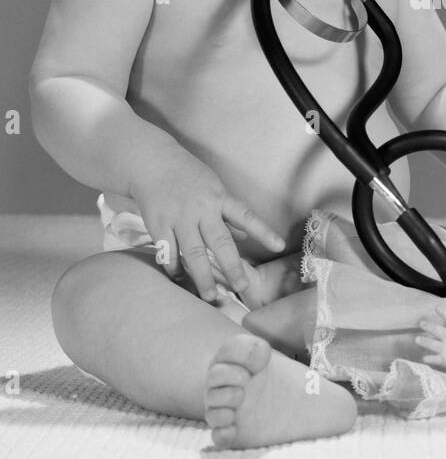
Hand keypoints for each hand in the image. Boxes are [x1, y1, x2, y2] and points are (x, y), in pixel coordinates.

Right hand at [129, 148, 285, 302]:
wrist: (152, 162)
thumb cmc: (188, 176)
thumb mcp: (214, 188)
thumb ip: (228, 214)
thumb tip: (244, 236)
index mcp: (220, 198)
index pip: (246, 216)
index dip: (263, 231)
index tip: (279, 246)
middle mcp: (202, 209)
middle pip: (221, 242)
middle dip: (232, 267)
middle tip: (242, 288)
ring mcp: (180, 217)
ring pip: (194, 252)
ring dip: (202, 277)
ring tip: (209, 296)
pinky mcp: (159, 224)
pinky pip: (169, 252)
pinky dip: (174, 267)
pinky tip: (179, 278)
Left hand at [415, 304, 445, 371]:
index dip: (444, 313)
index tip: (437, 307)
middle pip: (439, 331)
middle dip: (430, 327)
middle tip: (420, 323)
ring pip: (435, 345)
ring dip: (426, 342)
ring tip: (416, 339)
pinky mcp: (443, 360)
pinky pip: (436, 359)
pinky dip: (430, 359)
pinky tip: (423, 358)